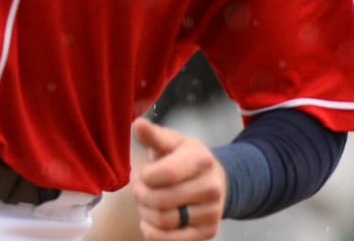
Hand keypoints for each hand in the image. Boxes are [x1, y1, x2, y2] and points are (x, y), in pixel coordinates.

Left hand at [130, 118, 225, 239]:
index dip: (145, 177)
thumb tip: (138, 124)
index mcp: (202, 160)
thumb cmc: (186, 160)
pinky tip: (150, 222)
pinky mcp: (208, 232)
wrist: (215, 181)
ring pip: (164, 222)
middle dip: (142, 196)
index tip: (145, 175)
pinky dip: (153, 233)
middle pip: (160, 201)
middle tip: (140, 190)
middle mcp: (211, 187)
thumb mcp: (172, 143)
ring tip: (146, 205)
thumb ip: (154, 136)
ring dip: (146, 215)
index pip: (164, 174)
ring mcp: (212, 212)